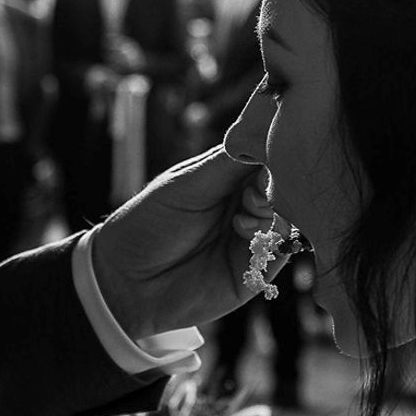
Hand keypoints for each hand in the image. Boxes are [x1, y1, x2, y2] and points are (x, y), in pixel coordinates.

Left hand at [88, 146, 279, 336]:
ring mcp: (254, 236)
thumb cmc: (148, 224)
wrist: (126, 281)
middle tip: (253, 192)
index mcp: (228, 175)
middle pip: (284, 185)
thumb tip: (265, 134)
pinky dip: (274, 239)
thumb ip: (227, 163)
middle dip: (278, 183)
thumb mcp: (186, 184)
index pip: (265, 155)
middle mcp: (246, 202)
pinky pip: (283, 250)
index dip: (273, 152)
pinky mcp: (258, 270)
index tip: (272, 152)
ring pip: (289, 216)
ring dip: (273, 211)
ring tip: (242, 217)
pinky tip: (246, 234)